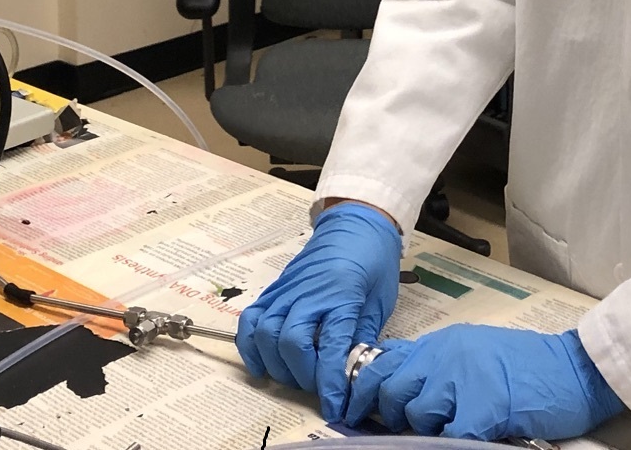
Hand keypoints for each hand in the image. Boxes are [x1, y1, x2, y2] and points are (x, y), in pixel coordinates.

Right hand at [236, 201, 401, 420]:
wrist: (355, 224)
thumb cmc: (373, 262)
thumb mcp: (380, 302)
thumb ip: (362, 338)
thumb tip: (351, 376)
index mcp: (342, 294)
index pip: (330, 345)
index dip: (331, 382)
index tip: (335, 407)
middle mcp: (309, 292)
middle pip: (290, 341)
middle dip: (302, 375)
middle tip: (317, 386)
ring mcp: (287, 289)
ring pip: (265, 332)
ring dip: (277, 363)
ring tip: (295, 375)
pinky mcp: (274, 289)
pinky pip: (251, 318)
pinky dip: (250, 345)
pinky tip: (262, 363)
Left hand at [345, 324, 623, 440]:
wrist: (575, 367)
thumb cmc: (529, 366)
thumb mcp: (473, 352)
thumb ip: (438, 365)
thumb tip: (400, 389)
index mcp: (441, 343)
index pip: (383, 360)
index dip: (362, 389)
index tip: (353, 410)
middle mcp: (445, 355)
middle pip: (391, 388)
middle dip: (390, 414)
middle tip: (404, 428)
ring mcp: (463, 379)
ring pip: (417, 414)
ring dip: (428, 430)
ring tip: (452, 429)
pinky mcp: (485, 407)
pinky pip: (451, 435)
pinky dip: (456, 440)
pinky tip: (473, 437)